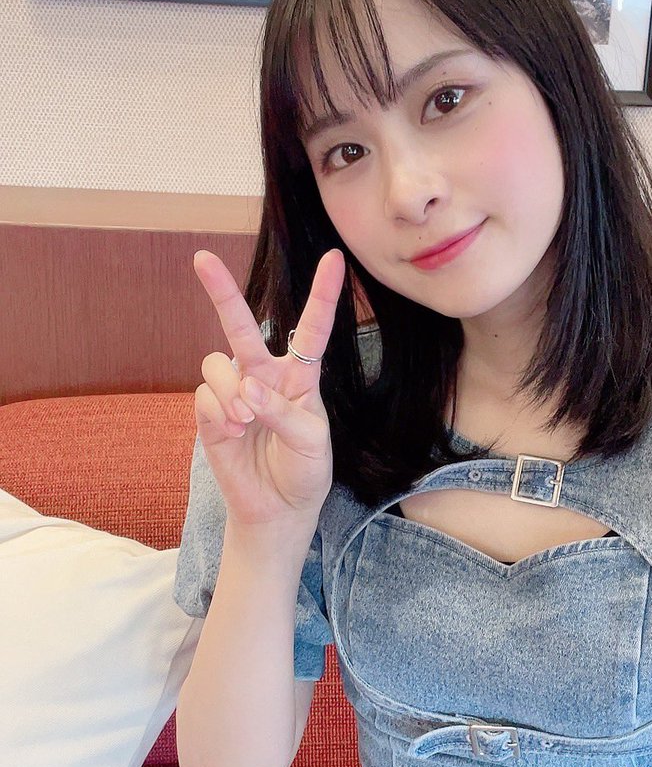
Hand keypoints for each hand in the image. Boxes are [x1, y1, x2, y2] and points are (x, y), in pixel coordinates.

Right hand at [192, 248, 344, 528]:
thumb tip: (248, 389)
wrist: (278, 509)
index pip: (312, 329)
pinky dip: (219, 414)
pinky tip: (234, 433)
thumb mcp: (311, 443)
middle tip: (202, 258)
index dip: (322, 294)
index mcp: (301, 377)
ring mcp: (235, 391)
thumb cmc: (304, 471)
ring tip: (244, 421)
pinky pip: (204, 396)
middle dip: (221, 291)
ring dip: (230, 390)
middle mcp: (265, 375)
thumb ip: (284, 412)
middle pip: (240, 325)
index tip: (334, 258)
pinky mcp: (211, 412)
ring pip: (217, 363)